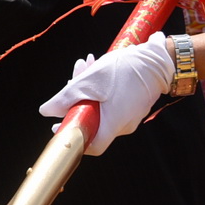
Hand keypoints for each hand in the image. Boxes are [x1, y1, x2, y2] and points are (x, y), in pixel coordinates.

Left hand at [37, 35, 175, 155]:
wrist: (159, 59)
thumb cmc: (125, 70)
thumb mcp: (89, 81)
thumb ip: (65, 98)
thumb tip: (46, 111)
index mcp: (113, 124)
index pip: (91, 146)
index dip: (74, 138)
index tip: (61, 126)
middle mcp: (124, 125)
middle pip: (92, 121)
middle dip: (76, 101)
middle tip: (71, 79)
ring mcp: (131, 116)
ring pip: (101, 108)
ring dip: (87, 88)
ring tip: (84, 64)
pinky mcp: (134, 105)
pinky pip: (112, 102)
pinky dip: (101, 88)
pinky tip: (96, 66)